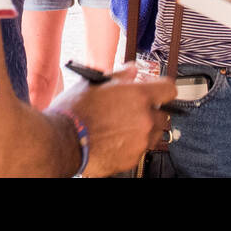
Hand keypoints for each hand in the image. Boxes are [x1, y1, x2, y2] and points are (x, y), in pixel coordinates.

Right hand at [50, 64, 176, 176]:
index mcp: (139, 96)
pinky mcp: (131, 160)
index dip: (162, 89)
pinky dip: (130, 146)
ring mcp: (139, 142)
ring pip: (152, 135)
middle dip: (151, 112)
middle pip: (163, 115)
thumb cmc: (75, 111)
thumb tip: (132, 70)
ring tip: (120, 127)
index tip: (157, 91)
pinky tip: (113, 140)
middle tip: (133, 111)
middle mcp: (144, 120)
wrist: (61, 141)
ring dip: (143, 130)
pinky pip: (138, 150)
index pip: (169, 90)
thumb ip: (120, 75)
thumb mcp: (95, 82)